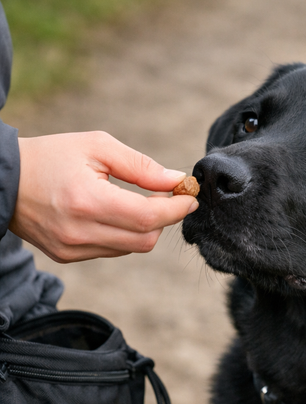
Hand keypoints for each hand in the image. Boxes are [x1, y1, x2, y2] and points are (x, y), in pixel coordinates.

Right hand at [9, 131, 197, 262]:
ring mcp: (73, 249)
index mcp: (87, 201)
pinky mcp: (68, 256)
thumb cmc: (51, 156)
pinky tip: (118, 214)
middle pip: (146, 239)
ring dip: (146, 227)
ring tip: (141, 202)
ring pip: (132, 248)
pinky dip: (126, 235)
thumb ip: (141, 166)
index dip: (176, 209)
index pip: (148, 218)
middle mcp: (80, 232)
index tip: (190, 197)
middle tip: (167, 196)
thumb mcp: (97, 147)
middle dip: (165, 219)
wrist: (3, 181)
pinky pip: (113, 251)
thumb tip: (176, 181)